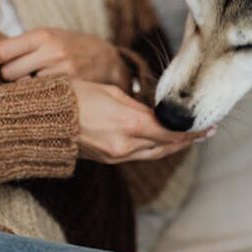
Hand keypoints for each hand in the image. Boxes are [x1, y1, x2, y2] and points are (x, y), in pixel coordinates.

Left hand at [0, 28, 129, 89]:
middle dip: (6, 75)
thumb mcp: (43, 37)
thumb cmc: (67, 45)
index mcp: (42, 35)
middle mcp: (52, 52)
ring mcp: (63, 71)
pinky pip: (41, 96)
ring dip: (21, 87)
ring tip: (29, 82)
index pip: (3, 51)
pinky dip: (37, 96)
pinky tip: (42, 92)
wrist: (105, 58)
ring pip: (23, 87)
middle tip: (13, 74)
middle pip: (9, 72)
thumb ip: (12, 43)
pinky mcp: (71, 88)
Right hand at [70, 80, 206, 163]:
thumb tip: (152, 113)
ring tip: (185, 138)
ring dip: (170, 145)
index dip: (190, 132)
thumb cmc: (75, 96)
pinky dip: (152, 148)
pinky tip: (159, 141)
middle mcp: (126, 144)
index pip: (170, 131)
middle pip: (166, 146)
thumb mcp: (110, 92)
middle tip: (203, 133)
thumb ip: (136, 106)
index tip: (207, 127)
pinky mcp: (108, 160)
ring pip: (153, 153)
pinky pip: (138, 155)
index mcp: (129, 123)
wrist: (44, 120)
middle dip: (185, 140)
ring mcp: (116, 155)